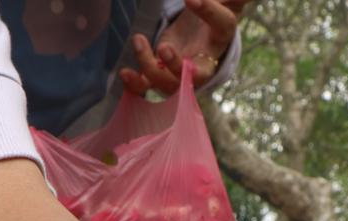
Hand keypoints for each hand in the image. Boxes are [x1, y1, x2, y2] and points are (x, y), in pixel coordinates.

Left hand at [119, 0, 246, 95]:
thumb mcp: (222, 2)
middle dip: (177, 66)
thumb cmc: (209, 15)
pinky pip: (149, 85)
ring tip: (138, 40)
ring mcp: (179, 72)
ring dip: (150, 68)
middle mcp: (202, 61)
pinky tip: (125, 72)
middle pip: (193, 76)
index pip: (222, 24)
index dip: (209, 12)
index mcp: (220, 36)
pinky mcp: (160, 72)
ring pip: (167, 83)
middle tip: (164, 47)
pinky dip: (136, 84)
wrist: (198, 34)